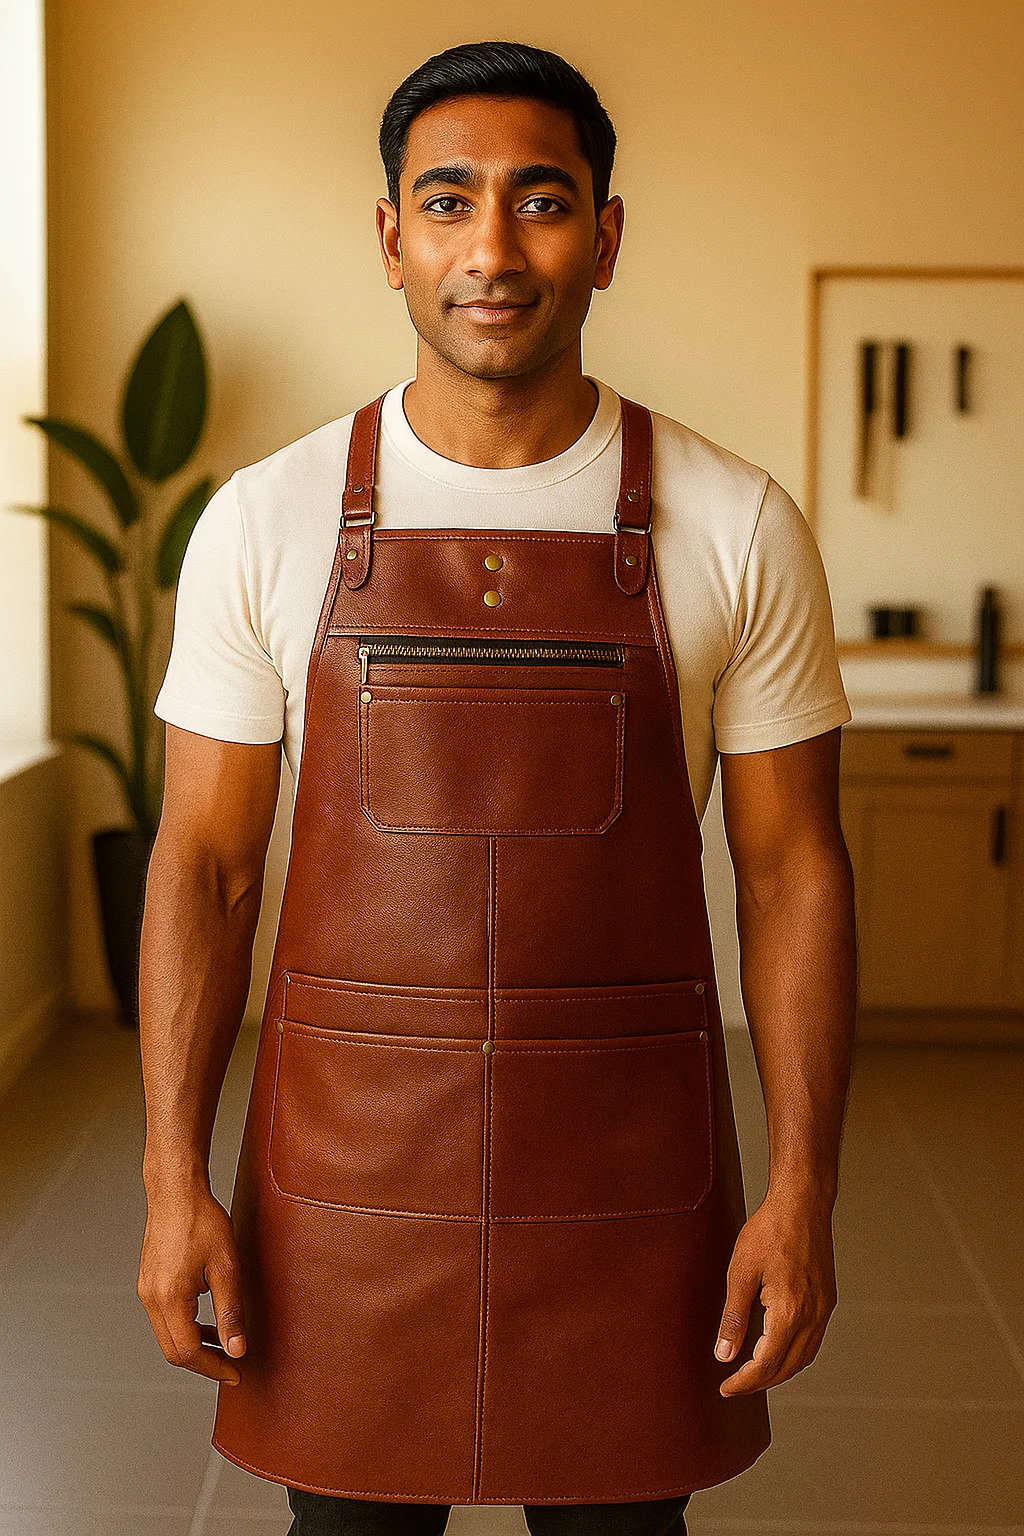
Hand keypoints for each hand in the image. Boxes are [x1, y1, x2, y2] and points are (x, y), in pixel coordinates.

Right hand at [137, 1181, 246, 1384]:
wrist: (176, 1191)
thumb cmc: (202, 1220)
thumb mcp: (226, 1267)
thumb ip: (230, 1312)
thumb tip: (236, 1349)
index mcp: (169, 1298)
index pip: (188, 1352)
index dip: (213, 1367)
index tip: (236, 1372)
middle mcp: (151, 1299)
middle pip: (173, 1350)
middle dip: (203, 1362)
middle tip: (231, 1365)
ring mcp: (145, 1291)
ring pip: (167, 1336)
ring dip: (193, 1345)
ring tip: (222, 1343)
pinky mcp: (147, 1282)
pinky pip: (163, 1318)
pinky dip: (184, 1327)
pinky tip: (205, 1319)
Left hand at [714, 1187, 836, 1394]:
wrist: (801, 1204)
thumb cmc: (769, 1231)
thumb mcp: (740, 1272)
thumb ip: (733, 1318)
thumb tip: (723, 1354)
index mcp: (789, 1313)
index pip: (766, 1364)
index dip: (744, 1382)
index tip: (726, 1388)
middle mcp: (812, 1316)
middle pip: (787, 1368)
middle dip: (760, 1382)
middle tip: (735, 1385)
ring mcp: (823, 1309)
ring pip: (804, 1357)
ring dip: (779, 1372)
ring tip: (754, 1373)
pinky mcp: (827, 1300)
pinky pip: (813, 1341)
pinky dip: (794, 1354)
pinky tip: (778, 1349)